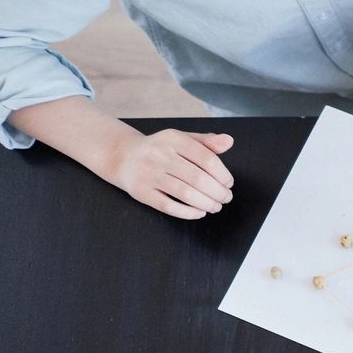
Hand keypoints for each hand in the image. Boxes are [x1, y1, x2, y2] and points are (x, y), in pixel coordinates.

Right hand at [105, 128, 234, 218]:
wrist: (123, 156)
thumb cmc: (160, 150)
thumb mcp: (181, 139)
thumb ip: (207, 142)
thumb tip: (229, 141)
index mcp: (173, 139)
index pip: (207, 159)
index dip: (223, 174)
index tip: (228, 183)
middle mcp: (159, 154)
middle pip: (198, 178)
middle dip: (218, 192)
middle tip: (225, 198)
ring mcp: (148, 173)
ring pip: (186, 194)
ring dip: (207, 204)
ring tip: (216, 206)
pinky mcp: (141, 191)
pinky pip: (169, 206)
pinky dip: (189, 213)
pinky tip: (199, 212)